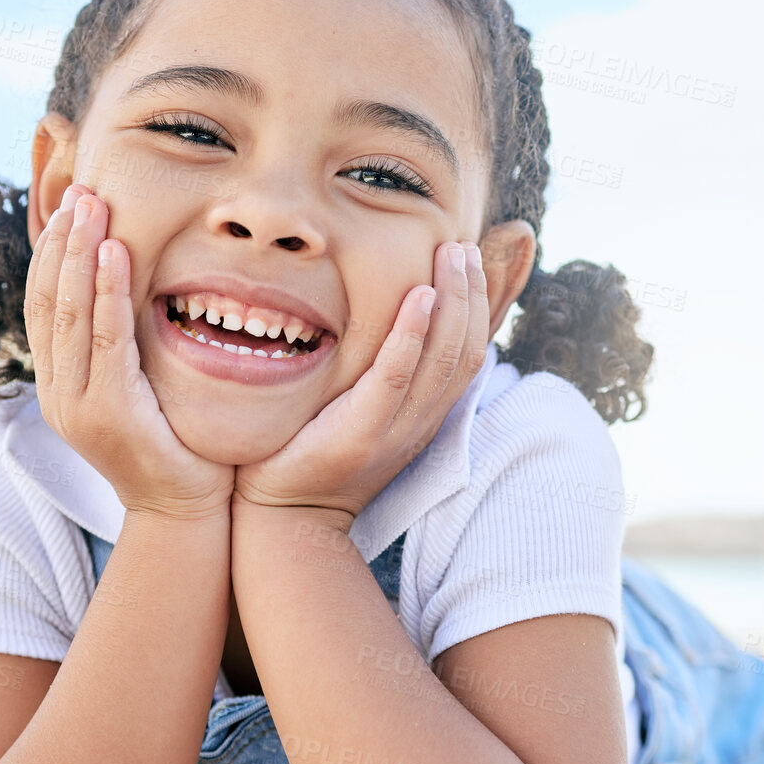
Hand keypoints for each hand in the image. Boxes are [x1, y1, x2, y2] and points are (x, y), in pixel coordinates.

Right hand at [24, 184, 234, 519]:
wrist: (185, 512)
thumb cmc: (176, 446)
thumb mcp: (141, 389)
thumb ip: (126, 348)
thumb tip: (134, 292)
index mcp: (60, 385)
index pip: (43, 305)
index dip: (53, 252)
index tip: (72, 204)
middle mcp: (57, 393)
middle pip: (47, 300)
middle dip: (62, 239)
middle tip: (82, 189)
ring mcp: (77, 405)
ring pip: (68, 313)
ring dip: (79, 252)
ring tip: (94, 206)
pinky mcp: (108, 413)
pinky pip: (104, 339)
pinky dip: (105, 291)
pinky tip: (113, 253)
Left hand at [232, 240, 489, 521]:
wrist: (284, 518)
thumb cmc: (310, 453)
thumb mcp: (356, 409)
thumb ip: (377, 371)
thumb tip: (387, 322)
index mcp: (423, 414)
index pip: (470, 352)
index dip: (478, 304)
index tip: (469, 257)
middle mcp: (420, 421)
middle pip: (466, 348)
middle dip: (471, 291)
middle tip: (461, 245)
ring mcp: (395, 429)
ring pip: (443, 357)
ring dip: (453, 300)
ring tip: (450, 255)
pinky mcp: (362, 433)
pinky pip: (396, 377)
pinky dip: (412, 335)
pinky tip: (418, 297)